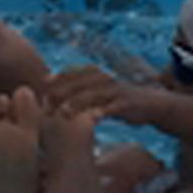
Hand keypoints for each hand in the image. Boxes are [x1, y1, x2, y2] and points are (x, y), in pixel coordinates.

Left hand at [45, 67, 164, 125]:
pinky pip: (113, 107)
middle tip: (46, 106)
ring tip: (63, 113)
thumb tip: (53, 98)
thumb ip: (79, 94)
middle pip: (79, 83)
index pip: (72, 73)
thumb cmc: (119, 101)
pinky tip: (92, 119)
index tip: (41, 88)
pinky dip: (102, 112)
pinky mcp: (127, 103)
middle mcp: (105, 79)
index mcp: (96, 75)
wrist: (152, 105)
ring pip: (93, 94)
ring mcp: (116, 90)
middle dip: (61, 93)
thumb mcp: (99, 94)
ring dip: (77, 103)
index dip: (56, 79)